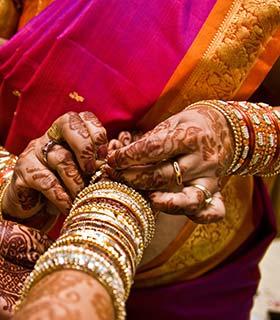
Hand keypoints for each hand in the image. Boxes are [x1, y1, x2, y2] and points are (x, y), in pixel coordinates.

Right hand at [2, 111, 106, 220]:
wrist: (33, 207)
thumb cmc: (64, 186)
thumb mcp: (81, 173)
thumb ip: (94, 165)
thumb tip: (110, 167)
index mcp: (66, 133)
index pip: (83, 118)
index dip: (97, 133)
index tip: (104, 156)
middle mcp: (49, 137)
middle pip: (68, 125)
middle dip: (86, 148)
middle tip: (92, 171)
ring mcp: (33, 153)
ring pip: (62, 158)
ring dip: (77, 181)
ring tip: (83, 196)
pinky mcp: (23, 173)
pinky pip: (47, 182)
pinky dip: (62, 197)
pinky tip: (69, 207)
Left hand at [107, 105, 233, 222]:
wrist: (223, 128)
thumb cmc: (188, 126)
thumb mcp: (170, 124)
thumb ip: (149, 142)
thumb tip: (118, 158)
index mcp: (189, 137)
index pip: (153, 149)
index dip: (128, 157)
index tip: (111, 160)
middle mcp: (201, 160)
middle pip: (163, 176)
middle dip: (132, 178)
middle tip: (114, 175)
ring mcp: (210, 178)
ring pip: (187, 199)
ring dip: (162, 202)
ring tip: (146, 197)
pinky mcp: (216, 191)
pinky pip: (213, 211)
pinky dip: (199, 217)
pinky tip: (180, 213)